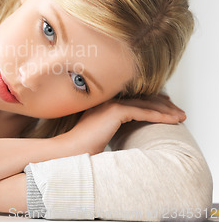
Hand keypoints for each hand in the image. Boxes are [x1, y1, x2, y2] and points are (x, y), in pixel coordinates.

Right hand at [63, 93, 185, 155]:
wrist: (69, 150)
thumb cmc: (80, 148)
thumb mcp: (97, 134)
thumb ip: (108, 128)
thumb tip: (118, 133)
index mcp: (101, 104)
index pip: (131, 99)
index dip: (150, 100)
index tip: (164, 105)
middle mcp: (106, 100)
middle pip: (141, 99)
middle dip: (162, 104)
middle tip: (177, 110)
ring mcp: (110, 104)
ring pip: (145, 104)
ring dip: (166, 111)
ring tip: (180, 117)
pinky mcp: (115, 111)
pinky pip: (143, 112)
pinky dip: (160, 116)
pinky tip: (172, 120)